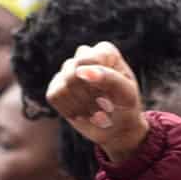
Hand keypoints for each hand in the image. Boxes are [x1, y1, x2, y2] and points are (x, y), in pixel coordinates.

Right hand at [46, 42, 148, 162]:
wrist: (117, 128)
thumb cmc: (125, 107)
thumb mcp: (126, 95)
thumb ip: (109, 79)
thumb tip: (81, 70)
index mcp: (105, 51)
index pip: (84, 62)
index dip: (94, 85)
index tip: (111, 96)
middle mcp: (84, 54)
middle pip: (72, 75)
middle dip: (88, 98)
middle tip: (103, 107)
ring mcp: (68, 69)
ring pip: (63, 87)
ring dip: (81, 107)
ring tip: (94, 110)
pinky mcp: (57, 85)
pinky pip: (54, 96)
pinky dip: (69, 110)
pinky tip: (82, 112)